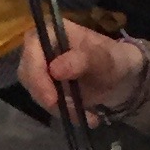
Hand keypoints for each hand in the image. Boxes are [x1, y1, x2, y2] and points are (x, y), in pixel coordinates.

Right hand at [21, 20, 137, 116]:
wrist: (122, 77)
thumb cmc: (113, 59)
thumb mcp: (105, 58)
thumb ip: (83, 60)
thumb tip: (55, 69)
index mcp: (54, 31)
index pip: (33, 46)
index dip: (36, 71)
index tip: (51, 97)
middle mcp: (42, 48)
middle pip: (28, 72)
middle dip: (46, 96)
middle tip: (66, 110)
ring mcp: (42, 70)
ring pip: (37, 92)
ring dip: (61, 108)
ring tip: (90, 116)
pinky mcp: (47, 88)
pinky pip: (48, 104)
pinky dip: (68, 114)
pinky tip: (89, 118)